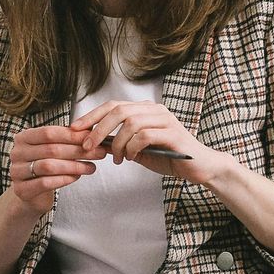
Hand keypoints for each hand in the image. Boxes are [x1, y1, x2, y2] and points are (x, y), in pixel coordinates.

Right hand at [5, 124, 101, 217]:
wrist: (32, 194)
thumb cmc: (46, 166)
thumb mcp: (55, 149)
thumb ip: (69, 138)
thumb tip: (92, 129)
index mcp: (24, 138)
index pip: (49, 132)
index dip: (72, 135)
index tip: (92, 138)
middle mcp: (17, 153)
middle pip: (51, 149)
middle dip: (78, 151)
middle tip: (99, 153)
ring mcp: (16, 172)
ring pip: (49, 166)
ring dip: (74, 166)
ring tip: (91, 167)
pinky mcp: (21, 190)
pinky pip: (45, 183)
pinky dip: (64, 179)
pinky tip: (77, 177)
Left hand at [72, 100, 220, 182]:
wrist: (199, 167)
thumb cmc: (168, 156)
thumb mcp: (138, 150)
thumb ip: (119, 143)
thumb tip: (94, 142)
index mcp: (145, 110)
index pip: (113, 106)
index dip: (92, 116)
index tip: (74, 129)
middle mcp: (155, 110)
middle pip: (119, 110)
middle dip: (98, 128)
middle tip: (87, 145)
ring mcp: (166, 120)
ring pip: (131, 122)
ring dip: (118, 143)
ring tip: (119, 159)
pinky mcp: (173, 134)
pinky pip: (145, 136)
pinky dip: (133, 148)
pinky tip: (132, 158)